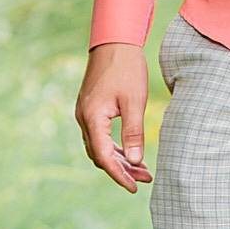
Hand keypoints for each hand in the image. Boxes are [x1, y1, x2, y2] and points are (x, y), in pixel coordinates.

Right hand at [74, 41, 152, 191]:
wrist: (114, 41)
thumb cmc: (126, 68)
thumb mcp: (135, 101)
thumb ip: (134, 132)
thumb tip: (137, 161)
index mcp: (93, 118)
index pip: (104, 157)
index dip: (119, 175)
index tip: (135, 187)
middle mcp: (83, 118)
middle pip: (100, 155)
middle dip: (122, 170)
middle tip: (146, 179)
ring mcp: (84, 113)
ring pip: (99, 147)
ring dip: (119, 160)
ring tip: (143, 169)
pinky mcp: (90, 109)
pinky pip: (99, 136)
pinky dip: (114, 147)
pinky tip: (130, 152)